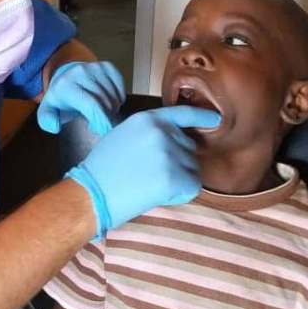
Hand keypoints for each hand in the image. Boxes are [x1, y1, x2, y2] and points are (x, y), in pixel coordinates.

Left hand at [37, 61, 125, 136]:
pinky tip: (109, 101)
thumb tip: (56, 126)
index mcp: (66, 85)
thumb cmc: (61, 97)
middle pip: (104, 101)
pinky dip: (118, 97)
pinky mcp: (107, 66)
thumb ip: (47, 120)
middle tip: (102, 124)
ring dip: (113, 107)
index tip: (105, 130)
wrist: (67, 74)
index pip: (90, 104)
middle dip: (107, 116)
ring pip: (113, 95)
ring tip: (104, 112)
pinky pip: (120, 86)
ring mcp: (95, 67)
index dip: (101, 119)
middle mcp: (81, 73)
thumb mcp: (48, 109)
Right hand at [66, 105, 220, 237]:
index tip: (216, 118)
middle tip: (149, 173)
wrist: (92, 193)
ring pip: (192, 168)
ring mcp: (169, 154)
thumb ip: (149, 131)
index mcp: (147, 119)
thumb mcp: (123, 135)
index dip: (201, 115)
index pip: (182, 113)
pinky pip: (192, 186)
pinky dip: (180, 194)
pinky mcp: (174, 177)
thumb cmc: (102, 169)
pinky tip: (157, 194)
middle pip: (188, 147)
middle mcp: (162, 132)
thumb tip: (173, 138)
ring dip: (178, 179)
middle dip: (177, 161)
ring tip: (149, 184)